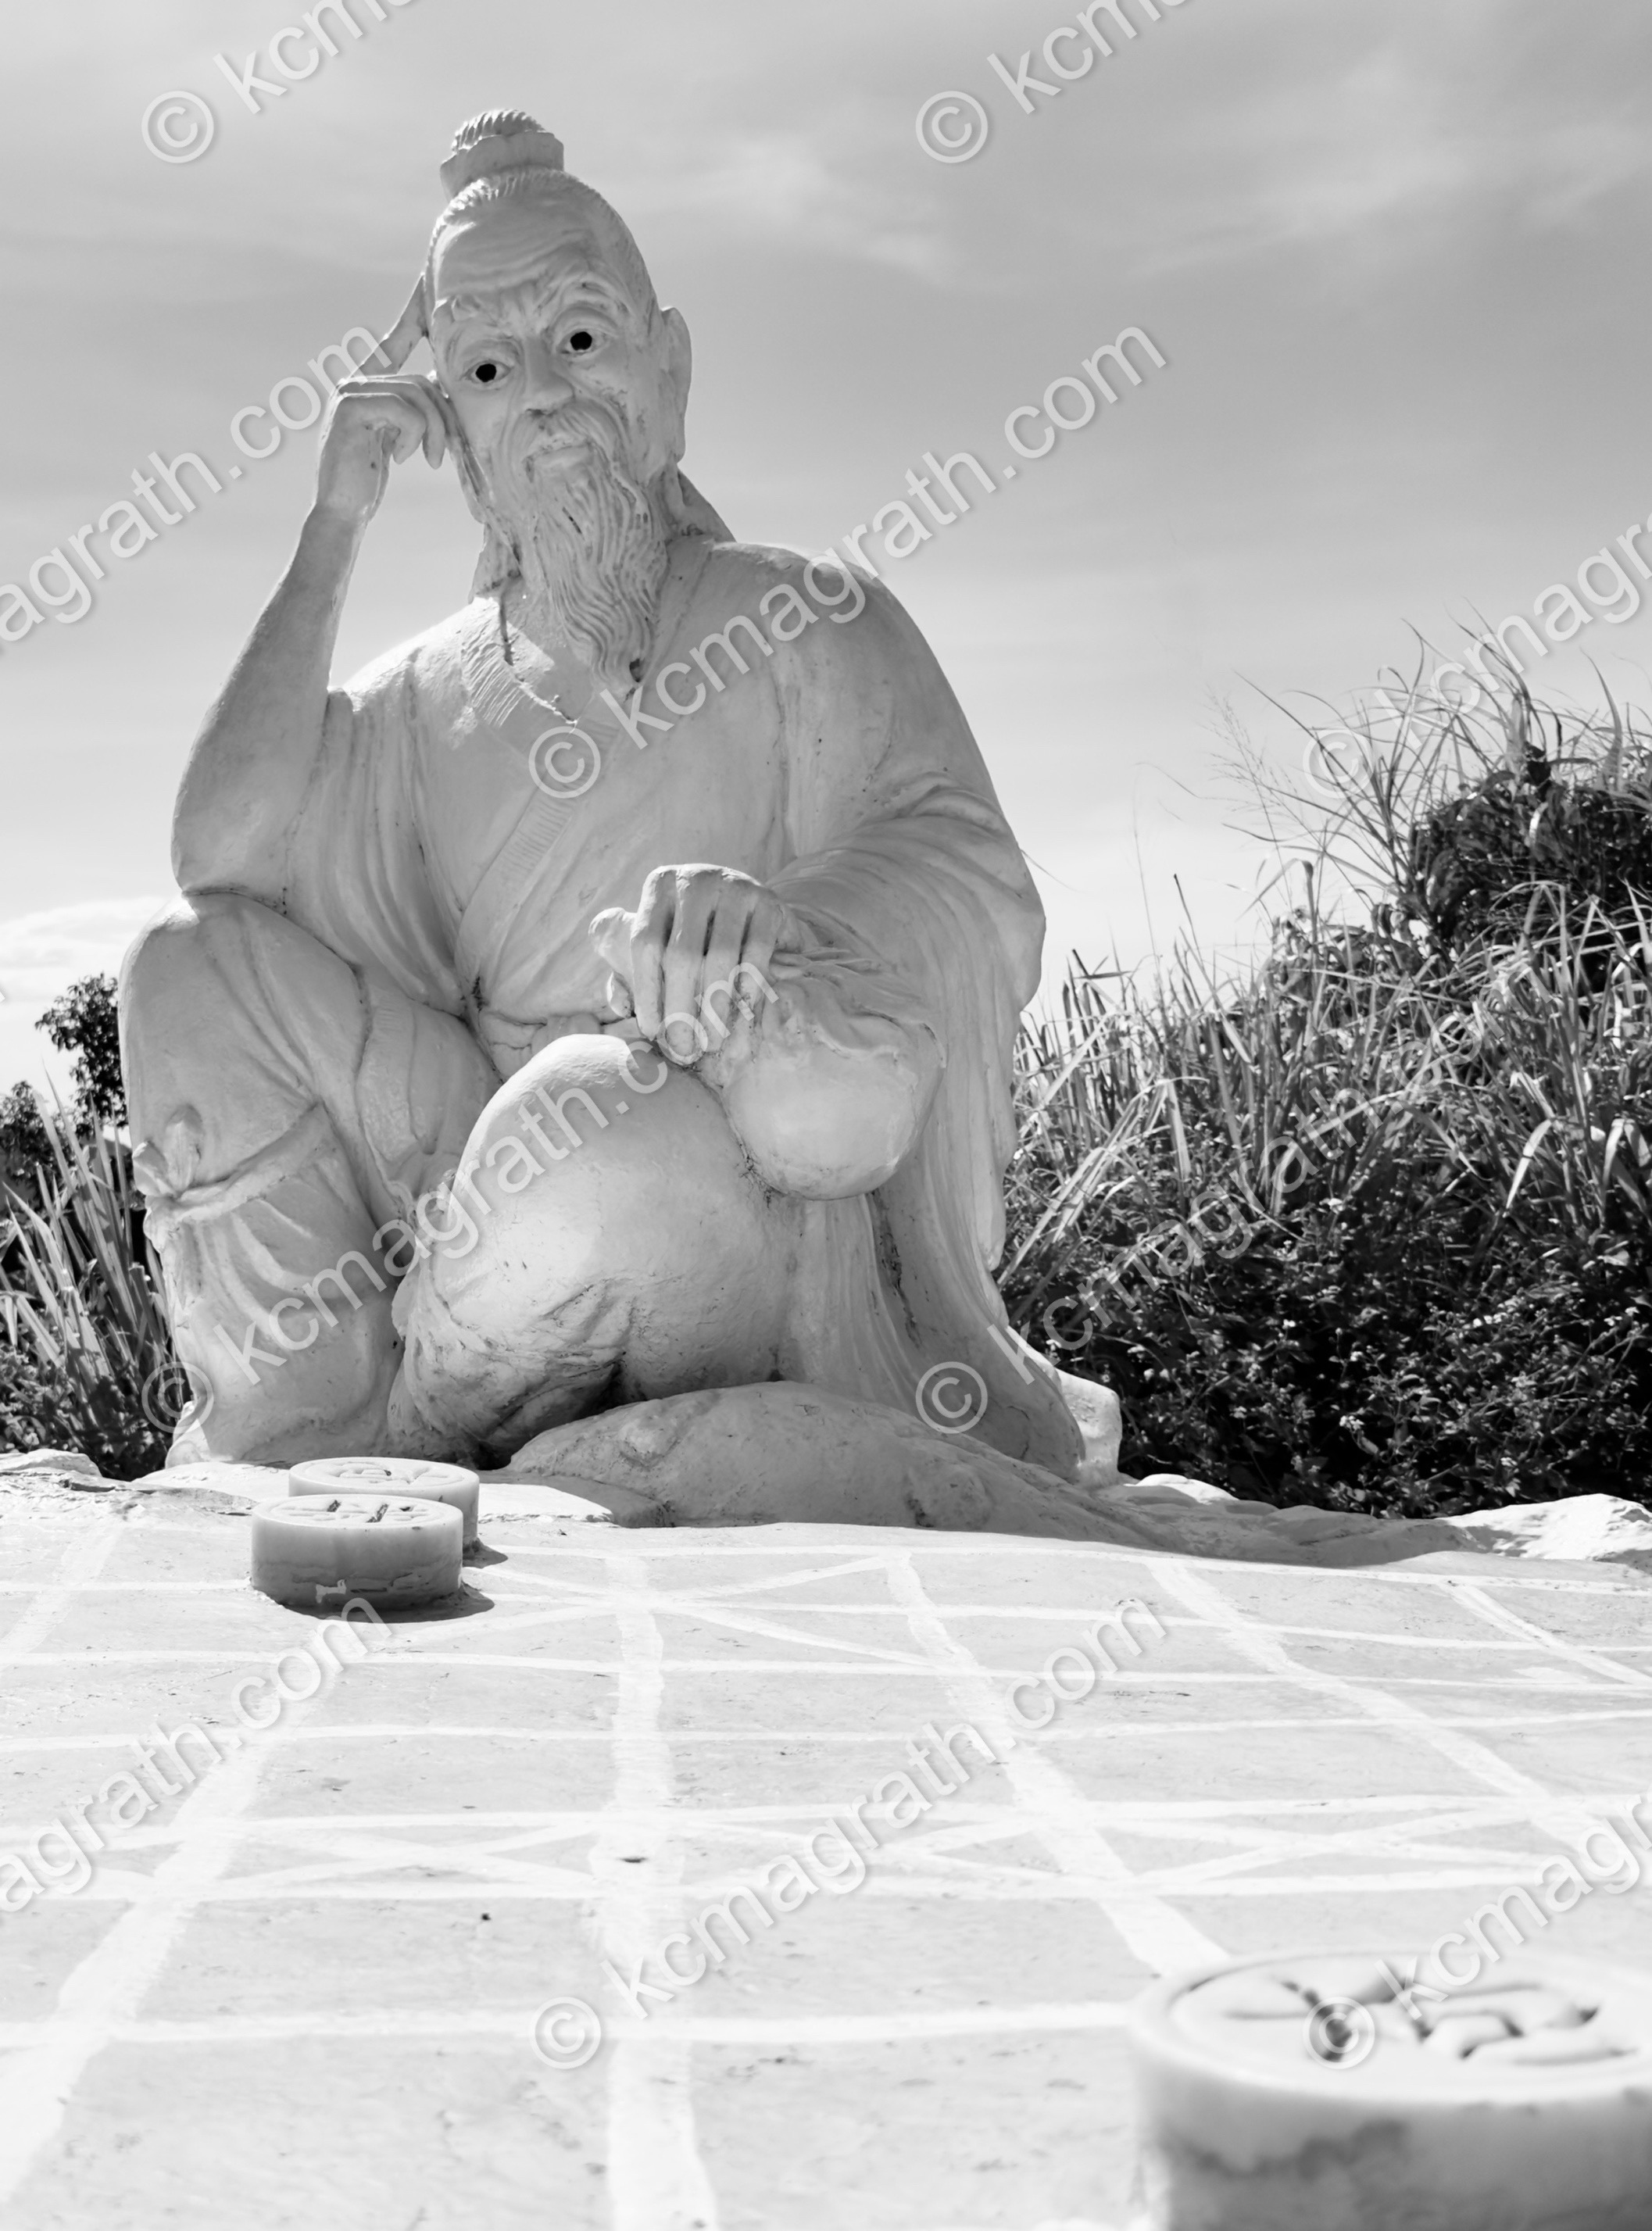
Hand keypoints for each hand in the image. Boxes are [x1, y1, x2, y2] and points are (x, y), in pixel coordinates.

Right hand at [312, 279, 451, 529]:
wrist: (342, 511)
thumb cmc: (369, 480)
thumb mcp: (395, 439)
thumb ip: (411, 412)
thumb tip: (441, 387)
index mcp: (363, 385)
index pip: (390, 348)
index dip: (407, 327)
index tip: (423, 306)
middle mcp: (353, 381)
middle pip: (419, 382)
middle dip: (443, 417)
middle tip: (446, 452)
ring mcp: (349, 392)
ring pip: (416, 395)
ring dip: (434, 431)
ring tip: (429, 459)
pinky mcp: (350, 407)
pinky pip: (404, 409)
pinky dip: (414, 436)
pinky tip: (404, 457)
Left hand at [591, 865, 799, 1063]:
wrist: (753, 905)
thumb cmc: (695, 932)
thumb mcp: (659, 940)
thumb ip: (629, 969)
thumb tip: (619, 1004)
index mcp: (659, 885)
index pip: (645, 944)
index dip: (646, 992)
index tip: (652, 1030)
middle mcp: (695, 880)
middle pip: (681, 955)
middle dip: (681, 1009)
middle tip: (684, 1047)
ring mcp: (734, 887)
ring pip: (719, 958)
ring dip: (715, 1008)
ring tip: (712, 1040)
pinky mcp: (768, 902)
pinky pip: (756, 952)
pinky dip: (747, 987)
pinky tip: (740, 1010)